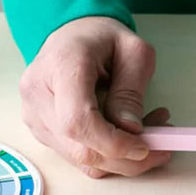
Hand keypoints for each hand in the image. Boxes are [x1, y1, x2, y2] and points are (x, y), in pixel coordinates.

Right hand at [20, 16, 171, 178]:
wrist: (72, 34)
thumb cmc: (101, 38)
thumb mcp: (133, 52)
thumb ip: (131, 92)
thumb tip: (131, 130)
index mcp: (61, 66)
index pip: (78, 121)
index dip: (112, 143)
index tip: (144, 146)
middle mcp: (38, 93)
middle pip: (80, 148)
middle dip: (125, 158)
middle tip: (160, 147)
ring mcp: (35, 115)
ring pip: (80, 159)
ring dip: (120, 159)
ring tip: (149, 134)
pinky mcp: (41, 130)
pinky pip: (77, 157)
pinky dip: (107, 156)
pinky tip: (126, 137)